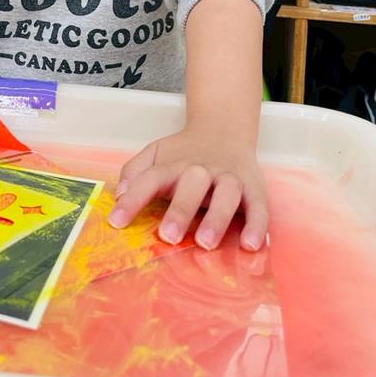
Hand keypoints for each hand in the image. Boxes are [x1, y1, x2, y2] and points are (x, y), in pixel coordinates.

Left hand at [108, 125, 267, 251]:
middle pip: (193, 185)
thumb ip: (135, 170)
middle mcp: (203, 170)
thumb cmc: (184, 153)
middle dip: (181, 210)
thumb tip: (119, 193)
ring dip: (217, 218)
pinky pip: (259, 207)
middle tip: (168, 236)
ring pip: (227, 194)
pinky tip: (250, 246)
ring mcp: (230, 178)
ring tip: (206, 243)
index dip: (133, 200)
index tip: (116, 222)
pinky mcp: (254, 188)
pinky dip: (257, 226)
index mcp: (175, 164)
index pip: (151, 178)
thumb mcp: (156, 154)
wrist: (223, 130)